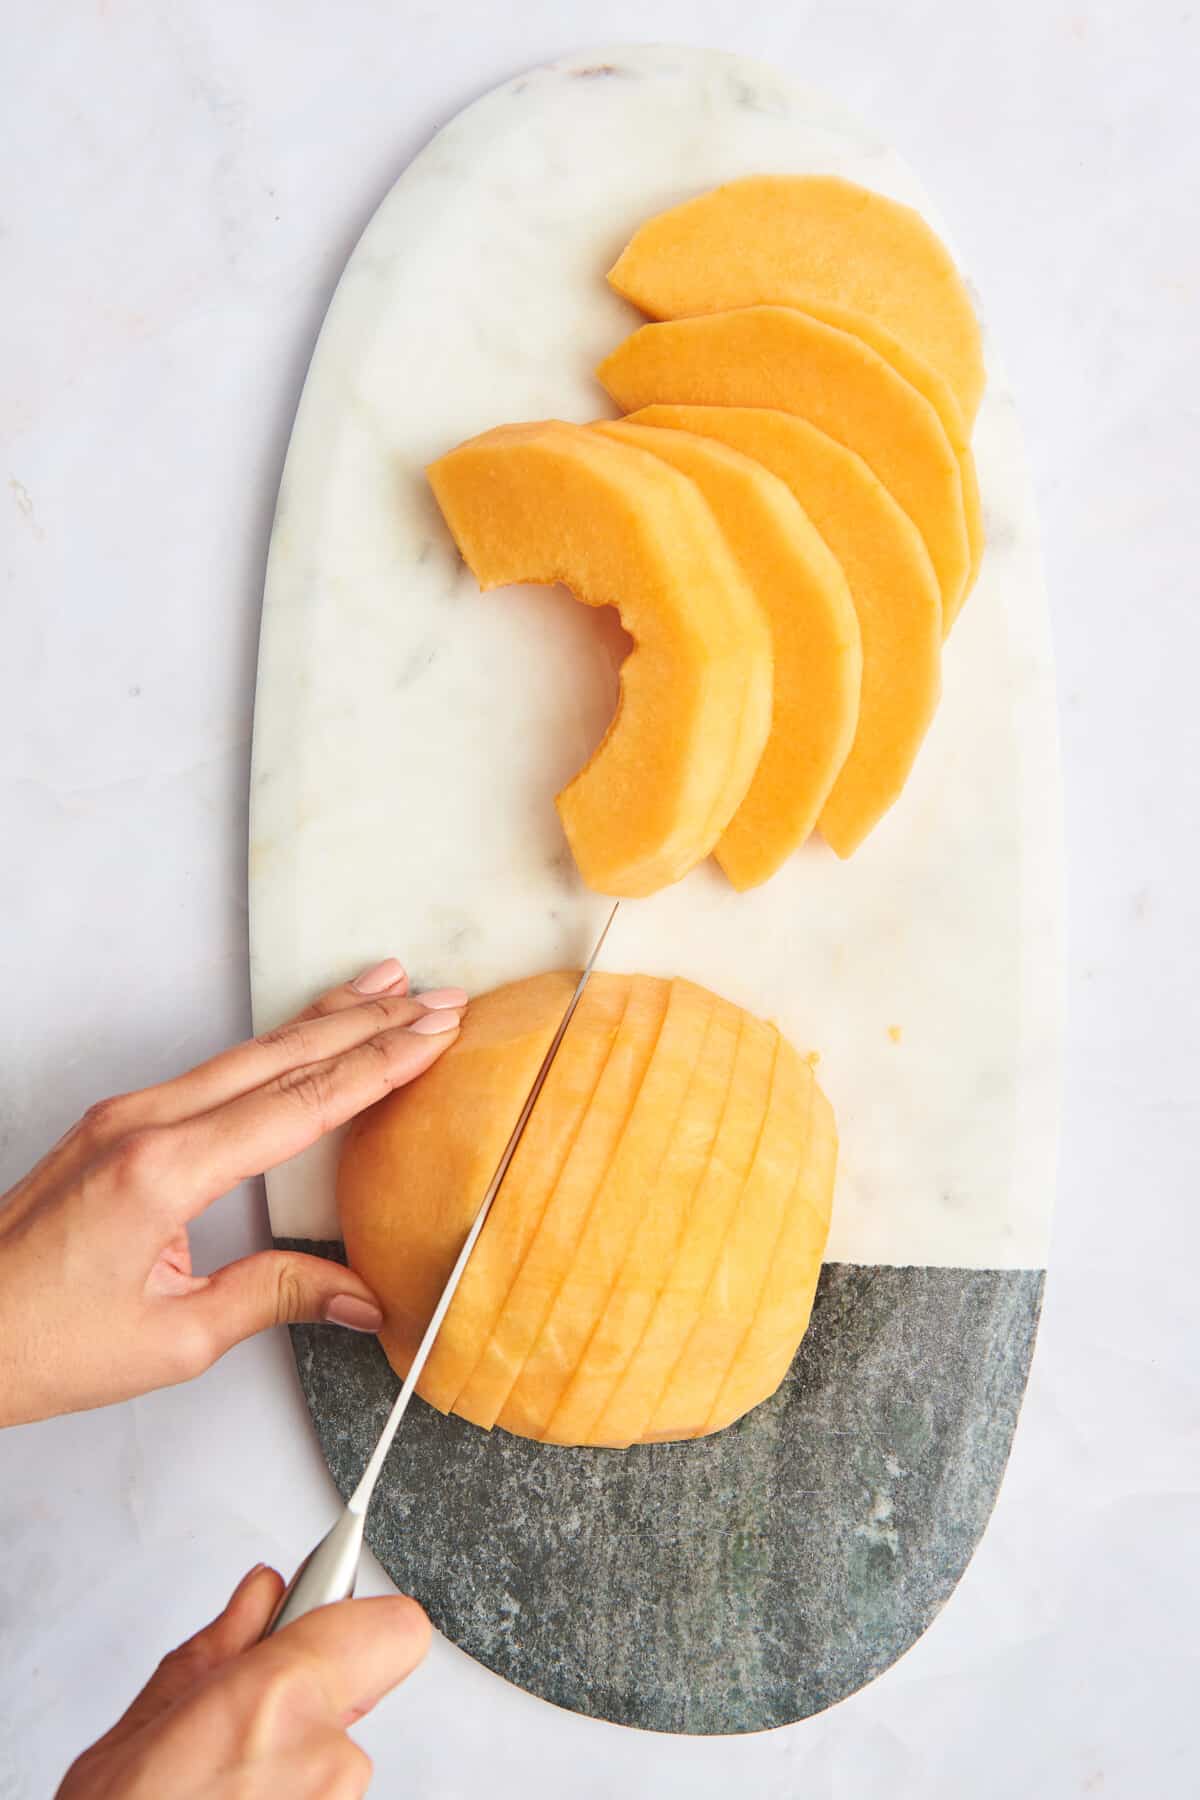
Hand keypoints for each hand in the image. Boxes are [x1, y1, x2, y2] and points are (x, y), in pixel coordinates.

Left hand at [0, 958, 466, 1425]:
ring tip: (389, 982)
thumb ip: (272, 1297)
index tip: (435, 1033)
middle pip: (281, 1056)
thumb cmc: (38, 1342)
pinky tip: (303, 1032)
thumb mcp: (172, 1339)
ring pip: (247, 1051)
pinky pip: (214, 1068)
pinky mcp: (116, 1122)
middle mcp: (145, 1124)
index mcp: (164, 1171)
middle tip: (440, 997)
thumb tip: (360, 1294)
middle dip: (369, 1022)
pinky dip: (275, 1043)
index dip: (378, 1066)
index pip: (301, 1104)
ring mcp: (126, 1113)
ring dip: (325, 1018)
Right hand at [57, 1562, 429, 1798]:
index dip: (359, 1619)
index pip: (395, 1628)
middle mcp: (327, 1761)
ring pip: (335, 1761)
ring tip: (220, 1788)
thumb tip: (261, 1595)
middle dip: (310, 1702)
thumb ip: (218, 1651)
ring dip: (292, 1765)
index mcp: (278, 1701)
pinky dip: (289, 1798)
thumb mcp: (139, 1734)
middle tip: (244, 1724)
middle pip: (356, 1698)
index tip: (322, 1618)